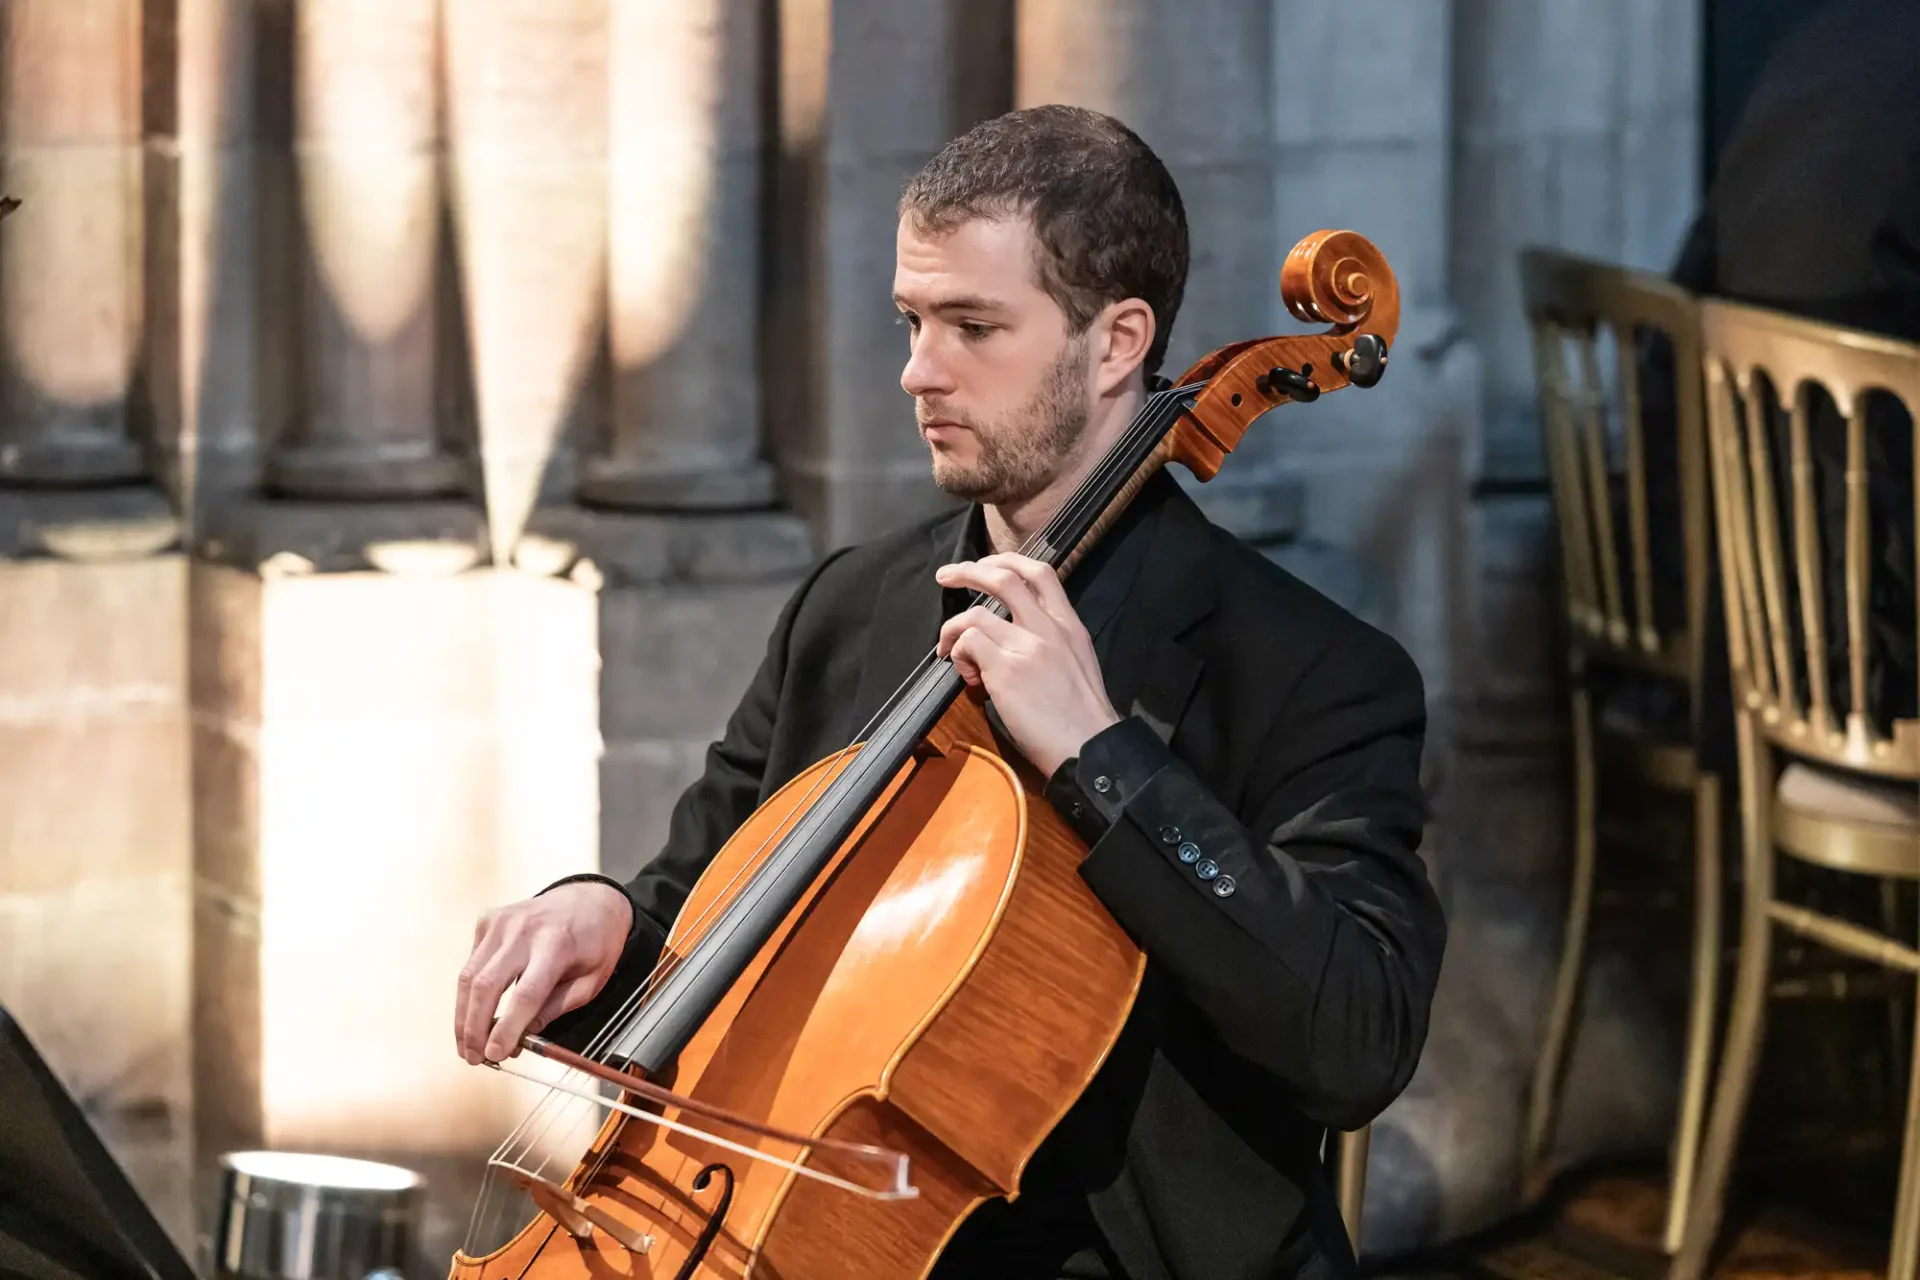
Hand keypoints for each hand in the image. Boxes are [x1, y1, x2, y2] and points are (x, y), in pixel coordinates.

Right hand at [454, 882, 632, 1064]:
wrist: (591, 899)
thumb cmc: (595, 943)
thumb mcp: (591, 981)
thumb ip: (555, 1009)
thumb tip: (520, 1040)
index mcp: (556, 944)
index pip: (525, 994)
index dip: (507, 1029)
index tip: (496, 1054)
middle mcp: (524, 930)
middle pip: (487, 985)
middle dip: (475, 1028)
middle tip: (474, 1058)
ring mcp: (502, 922)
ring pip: (469, 976)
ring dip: (463, 1016)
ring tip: (466, 1046)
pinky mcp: (488, 920)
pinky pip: (471, 962)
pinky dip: (468, 993)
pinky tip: (473, 1013)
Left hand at [934, 552, 1121, 776]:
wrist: (1088, 746)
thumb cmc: (1082, 716)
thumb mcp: (1077, 663)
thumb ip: (1051, 642)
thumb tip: (1012, 639)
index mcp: (1069, 625)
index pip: (1040, 573)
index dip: (1007, 560)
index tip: (985, 565)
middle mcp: (1049, 627)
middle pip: (1002, 577)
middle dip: (967, 570)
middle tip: (946, 576)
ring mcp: (1026, 646)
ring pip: (974, 614)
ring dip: (953, 630)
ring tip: (952, 654)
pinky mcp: (1006, 669)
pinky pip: (967, 643)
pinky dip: (958, 655)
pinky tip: (969, 676)